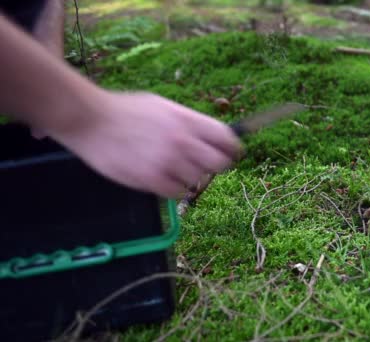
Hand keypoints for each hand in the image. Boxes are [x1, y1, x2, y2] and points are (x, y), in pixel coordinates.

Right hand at [49, 90, 241, 197]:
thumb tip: (213, 137)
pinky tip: (162, 178)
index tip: (232, 155)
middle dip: (216, 166)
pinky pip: (177, 193)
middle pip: (220, 164)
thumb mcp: (163, 106)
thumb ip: (189, 122)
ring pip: (198, 181)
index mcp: (187, 120)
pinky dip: (173, 189)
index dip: (233, 149)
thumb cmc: (126, 110)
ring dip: (190, 178)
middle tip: (203, 166)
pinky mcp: (151, 179)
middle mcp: (183, 141)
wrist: (90, 119)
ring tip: (173, 168)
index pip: (227, 139)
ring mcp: (168, 161)